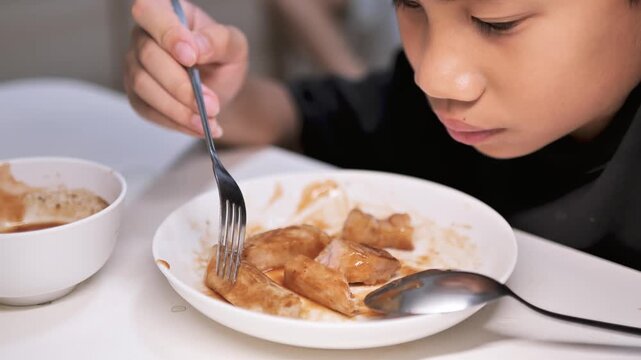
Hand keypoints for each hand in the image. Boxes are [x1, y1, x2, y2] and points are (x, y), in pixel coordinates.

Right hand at [124, 0, 247, 136]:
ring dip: (178, 108)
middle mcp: (143, 36)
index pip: (151, 13)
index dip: (167, 34)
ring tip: (208, 121)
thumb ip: (217, 41)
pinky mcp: (138, 96)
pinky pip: (149, 110)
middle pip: (148, 56)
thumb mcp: (234, 46)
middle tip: (212, 104)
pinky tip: (199, 127)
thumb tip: (194, 47)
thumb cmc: (223, 59)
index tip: (190, 57)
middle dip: (181, 85)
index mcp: (165, 12)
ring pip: (143, 86)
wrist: (221, 89)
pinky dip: (176, 122)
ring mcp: (135, 67)